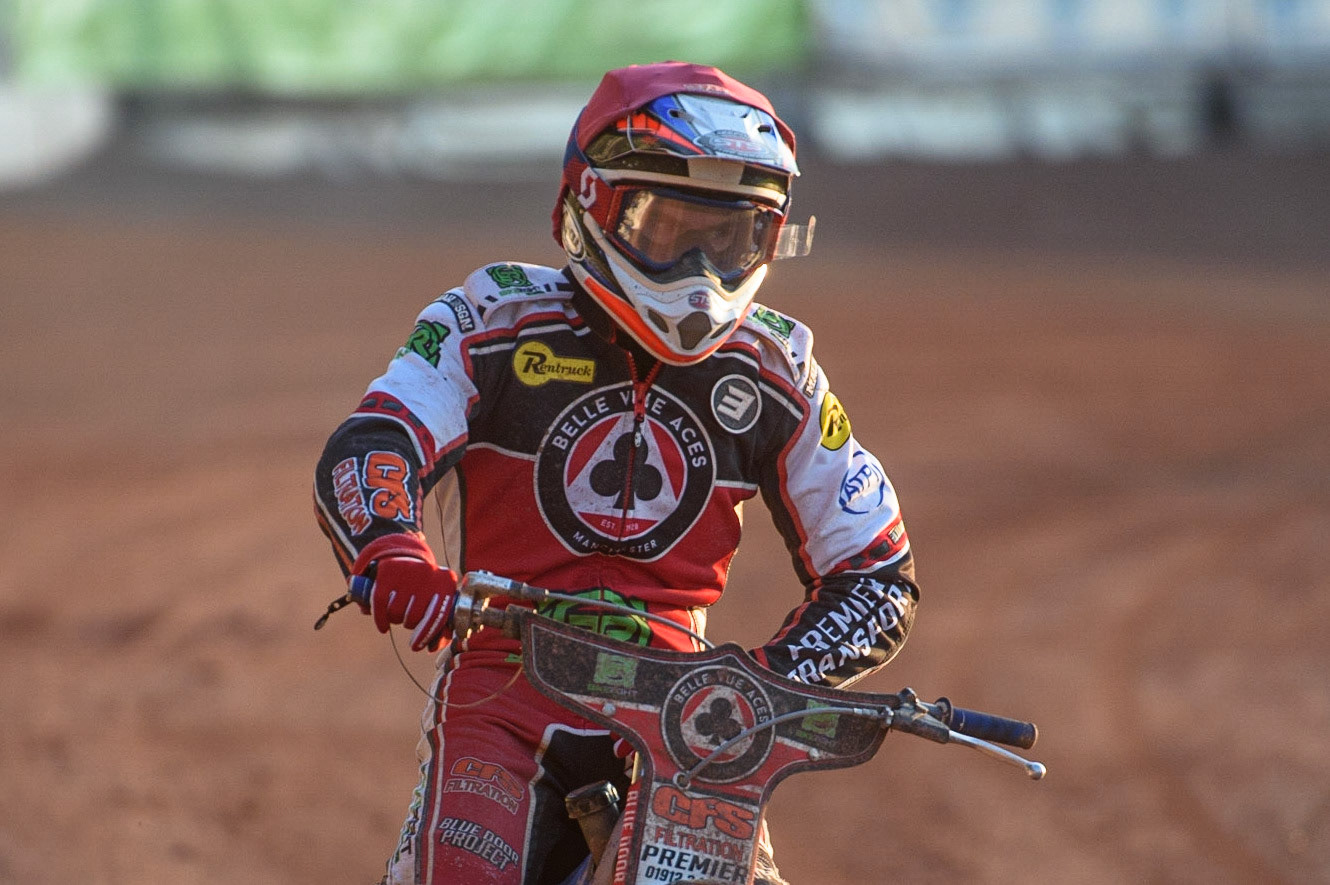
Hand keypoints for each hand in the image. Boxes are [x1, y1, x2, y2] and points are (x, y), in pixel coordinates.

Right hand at [350, 533, 458, 650]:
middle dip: (410, 625)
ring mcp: (408, 572)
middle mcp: (429, 573)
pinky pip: (380, 605)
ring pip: (397, 613)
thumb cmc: (426, 589)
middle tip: (408, 621)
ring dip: (395, 620)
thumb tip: (433, 648)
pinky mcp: (387, 573)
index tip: (416, 647)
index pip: (438, 616)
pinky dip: (380, 620)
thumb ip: (441, 626)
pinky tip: (383, 627)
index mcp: (446, 581)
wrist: (406, 559)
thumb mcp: (438, 599)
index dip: (426, 635)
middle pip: (414, 617)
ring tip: (399, 613)